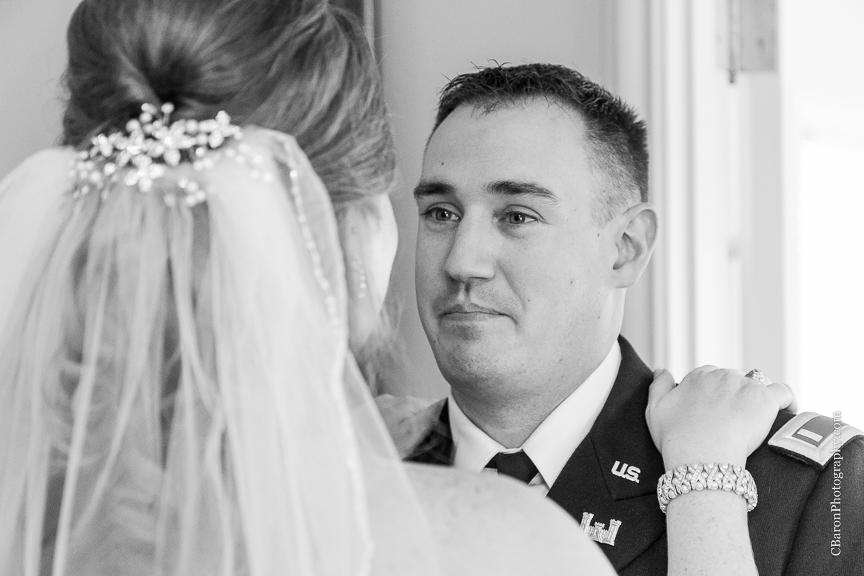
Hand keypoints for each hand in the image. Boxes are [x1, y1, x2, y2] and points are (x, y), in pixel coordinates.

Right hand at [646, 367, 796, 470]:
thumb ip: (658, 385)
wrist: (701, 459)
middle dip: (734, 396)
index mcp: (697, 376)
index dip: (713, 395)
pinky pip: (784, 393)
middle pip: (734, 380)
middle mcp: (722, 376)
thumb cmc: (676, 438)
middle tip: (732, 422)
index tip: (713, 413)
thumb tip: (662, 369)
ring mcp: (745, 386)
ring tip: (755, 421)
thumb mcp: (654, 410)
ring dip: (757, 399)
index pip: (711, 377)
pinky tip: (786, 412)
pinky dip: (787, 401)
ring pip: (758, 386)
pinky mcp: (765, 400)